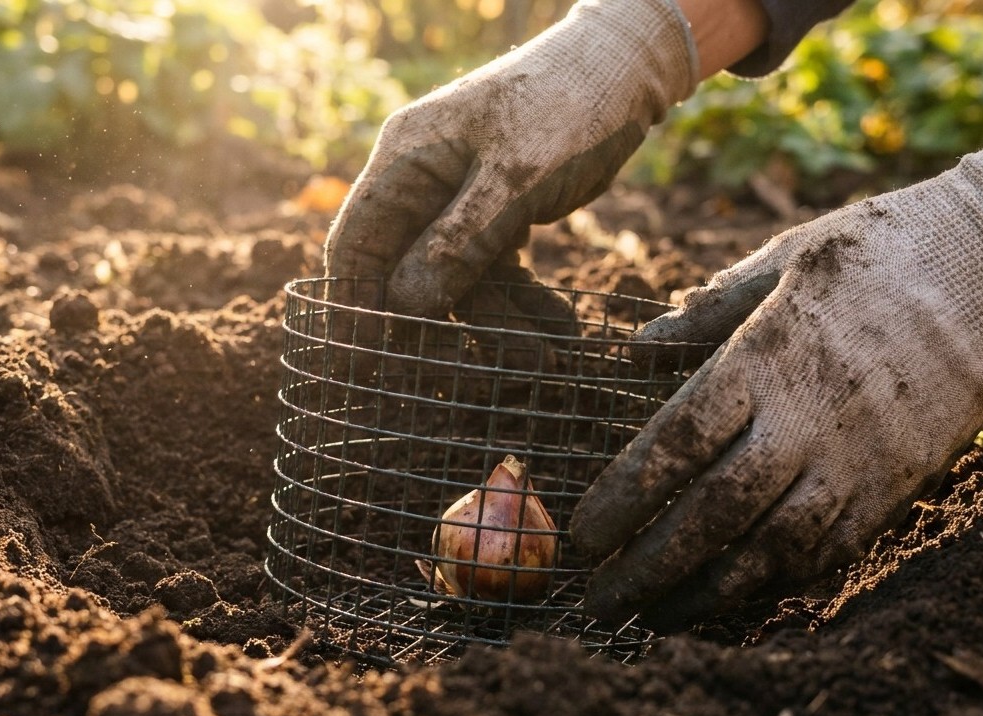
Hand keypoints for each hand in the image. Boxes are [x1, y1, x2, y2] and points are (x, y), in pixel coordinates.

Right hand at [323, 0, 697, 325]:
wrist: (626, 72)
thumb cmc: (566, 105)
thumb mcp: (515, 176)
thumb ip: (460, 242)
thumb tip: (405, 306)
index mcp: (405, 161)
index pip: (357, 244)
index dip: (356, 306)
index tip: (368, 362)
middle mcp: (423, 184)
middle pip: (410, 273)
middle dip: (441, 327)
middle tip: (465, 376)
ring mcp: (461, 202)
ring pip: (462, 282)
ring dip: (501, 324)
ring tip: (544, 359)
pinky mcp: (499, 216)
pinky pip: (500, 274)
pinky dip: (528, 304)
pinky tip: (559, 330)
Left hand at [570, 120, 982, 630]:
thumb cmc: (876, 251)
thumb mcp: (783, 257)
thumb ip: (705, 311)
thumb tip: (634, 350)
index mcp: (766, 357)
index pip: (677, 443)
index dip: (625, 496)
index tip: (584, 533)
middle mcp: (808, 420)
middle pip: (713, 512)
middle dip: (649, 564)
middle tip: (598, 597)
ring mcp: (858, 460)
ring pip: (770, 548)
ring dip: (704, 590)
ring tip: (653, 615)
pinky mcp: (898, 484)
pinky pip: (830, 551)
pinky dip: (776, 582)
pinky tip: (733, 597)